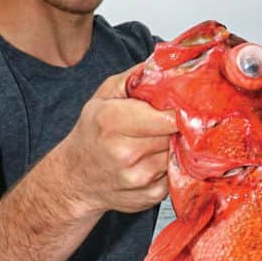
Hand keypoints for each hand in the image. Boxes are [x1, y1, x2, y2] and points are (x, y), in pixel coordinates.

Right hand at [61, 68, 177, 213]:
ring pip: (179, 153)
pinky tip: (155, 159)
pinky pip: (177, 174)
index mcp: (113, 122)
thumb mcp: (104, 96)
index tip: (186, 104)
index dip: (182, 108)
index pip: (169, 115)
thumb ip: (136, 78)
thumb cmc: (91, 134)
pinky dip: (171, 165)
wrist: (75, 179)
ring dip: (176, 145)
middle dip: (179, 126)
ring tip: (159, 139)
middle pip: (176, 134)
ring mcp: (139, 178)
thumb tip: (169, 64)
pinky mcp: (151, 196)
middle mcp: (126, 152)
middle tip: (173, 120)